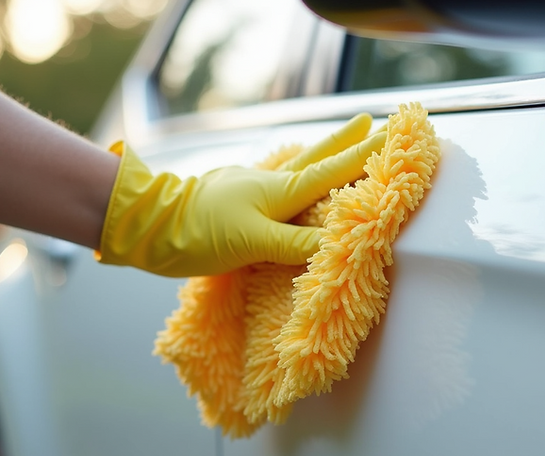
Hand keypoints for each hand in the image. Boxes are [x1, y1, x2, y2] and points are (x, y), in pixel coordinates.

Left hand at [95, 113, 385, 276]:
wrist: (153, 227)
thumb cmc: (202, 232)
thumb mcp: (253, 241)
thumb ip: (296, 244)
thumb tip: (340, 244)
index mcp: (281, 190)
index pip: (333, 170)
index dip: (363, 155)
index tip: (391, 135)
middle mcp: (271, 184)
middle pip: (318, 158)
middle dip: (346, 142)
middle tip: (370, 121)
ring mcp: (253, 189)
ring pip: (297, 168)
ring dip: (322, 155)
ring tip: (340, 143)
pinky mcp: (238, 200)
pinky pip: (277, 184)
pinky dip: (293, 176)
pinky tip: (289, 180)